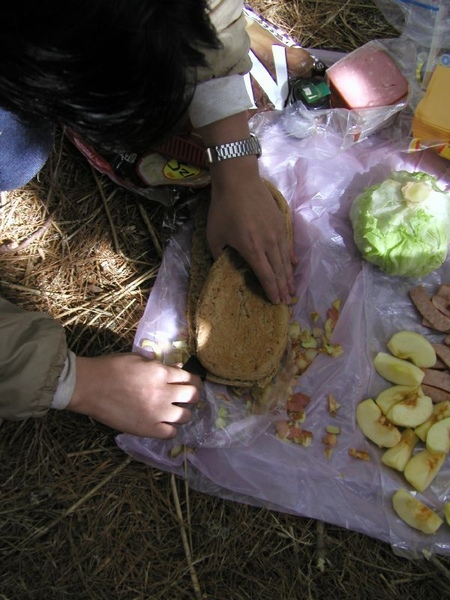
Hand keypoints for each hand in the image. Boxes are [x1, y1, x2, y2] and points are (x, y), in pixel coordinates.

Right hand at [67, 354, 200, 437]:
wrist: (89, 386)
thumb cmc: (111, 368)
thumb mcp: (138, 359)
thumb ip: (159, 365)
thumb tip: (177, 367)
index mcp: (161, 373)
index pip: (189, 377)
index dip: (191, 379)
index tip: (190, 382)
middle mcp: (164, 393)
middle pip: (193, 396)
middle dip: (192, 395)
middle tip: (186, 397)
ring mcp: (157, 413)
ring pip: (185, 416)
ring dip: (182, 413)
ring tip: (174, 411)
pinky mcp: (147, 429)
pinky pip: (170, 433)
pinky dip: (170, 429)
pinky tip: (163, 424)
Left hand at [207, 155, 295, 303]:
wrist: (239, 180)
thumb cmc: (223, 208)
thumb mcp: (214, 234)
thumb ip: (219, 254)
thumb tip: (222, 266)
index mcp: (252, 249)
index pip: (266, 276)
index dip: (271, 291)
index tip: (276, 302)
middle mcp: (268, 244)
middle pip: (279, 271)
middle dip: (283, 288)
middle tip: (287, 301)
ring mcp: (277, 233)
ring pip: (286, 260)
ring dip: (289, 277)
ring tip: (292, 289)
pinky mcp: (281, 223)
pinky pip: (288, 246)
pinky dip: (291, 258)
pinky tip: (293, 265)